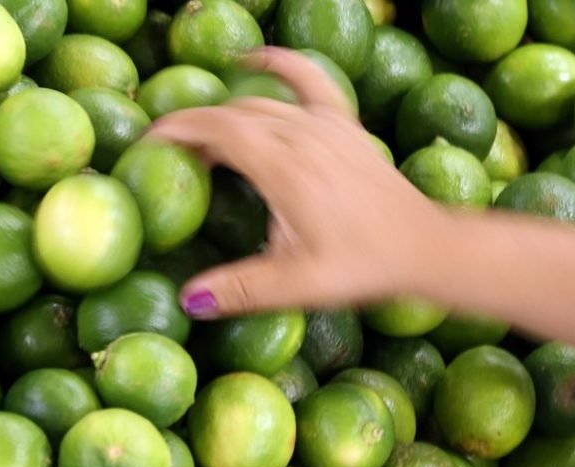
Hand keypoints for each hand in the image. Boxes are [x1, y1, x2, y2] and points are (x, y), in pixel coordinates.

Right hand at [147, 48, 447, 318]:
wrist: (425, 247)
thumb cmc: (364, 267)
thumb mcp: (299, 285)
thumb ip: (242, 289)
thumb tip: (189, 300)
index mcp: (284, 168)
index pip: (215, 130)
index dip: (176, 131)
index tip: (148, 146)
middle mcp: (303, 135)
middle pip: (234, 115)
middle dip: (197, 129)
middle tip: (174, 160)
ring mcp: (328, 125)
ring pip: (264, 102)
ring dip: (229, 113)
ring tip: (206, 138)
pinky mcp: (347, 126)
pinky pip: (310, 81)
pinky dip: (281, 66)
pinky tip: (257, 59)